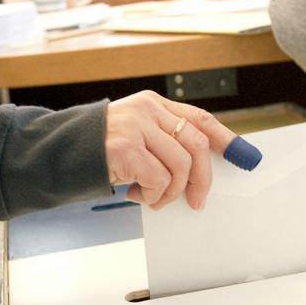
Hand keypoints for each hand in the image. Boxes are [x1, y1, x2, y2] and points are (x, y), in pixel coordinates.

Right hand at [105, 91, 236, 210]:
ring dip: (171, 191)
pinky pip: (159, 179)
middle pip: (197, 143)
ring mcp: (137, 127)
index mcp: (154, 104)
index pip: (199, 117)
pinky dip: (152, 195)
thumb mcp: (136, 134)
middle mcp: (148, 111)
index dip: (225, 137)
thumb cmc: (102, 148)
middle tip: (197, 200)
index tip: (243, 154)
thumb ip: (164, 142)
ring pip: (181, 165)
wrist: (62, 151)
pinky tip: (137, 194)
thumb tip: (196, 172)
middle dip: (202, 178)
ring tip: (153, 198)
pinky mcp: (126, 148)